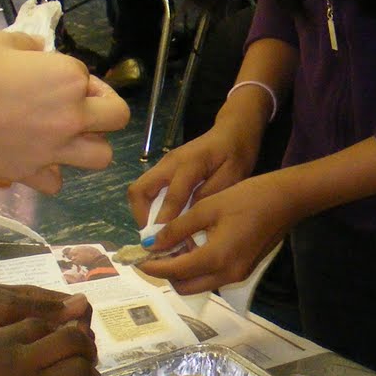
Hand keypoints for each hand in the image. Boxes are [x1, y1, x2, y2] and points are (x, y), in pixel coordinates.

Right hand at [0, 32, 129, 192]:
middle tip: (82, 105)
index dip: (69, 73)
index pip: (85, 75)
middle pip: (116, 117)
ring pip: (101, 156)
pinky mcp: (31, 172)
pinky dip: (52, 173)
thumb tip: (38, 50)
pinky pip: (57, 181)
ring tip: (69, 136)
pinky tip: (37, 160)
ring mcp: (54, 148)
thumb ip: (26, 45)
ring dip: (91, 145)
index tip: (49, 73)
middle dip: (105, 108)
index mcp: (67, 78)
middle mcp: (71, 115)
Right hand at [127, 118, 262, 230]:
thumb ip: (211, 193)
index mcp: (190, 164)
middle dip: (142, 217)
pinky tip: (164, 221)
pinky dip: (150, 206)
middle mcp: (170, 163)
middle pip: (140, 190)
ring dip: (144, 213)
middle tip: (155, 238)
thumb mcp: (233, 175)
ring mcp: (164, 164)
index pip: (172, 197)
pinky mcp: (164, 168)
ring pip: (140, 190)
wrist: (233, 131)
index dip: (166, 222)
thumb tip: (190, 215)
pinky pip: (148, 189)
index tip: (163, 244)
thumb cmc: (236, 154)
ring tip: (158, 233)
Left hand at [135, 172, 300, 293]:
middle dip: (167, 274)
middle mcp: (226, 274)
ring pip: (199, 284)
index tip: (137, 259)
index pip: (174, 270)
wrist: (287, 200)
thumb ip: (177, 228)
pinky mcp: (244, 270)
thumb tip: (152, 244)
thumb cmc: (247, 197)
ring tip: (174, 247)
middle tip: (155, 255)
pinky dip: (199, 268)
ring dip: (183, 272)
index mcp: (215, 258)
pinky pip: (213, 277)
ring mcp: (237, 275)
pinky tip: (194, 246)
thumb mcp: (207, 207)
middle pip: (186, 287)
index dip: (153, 266)